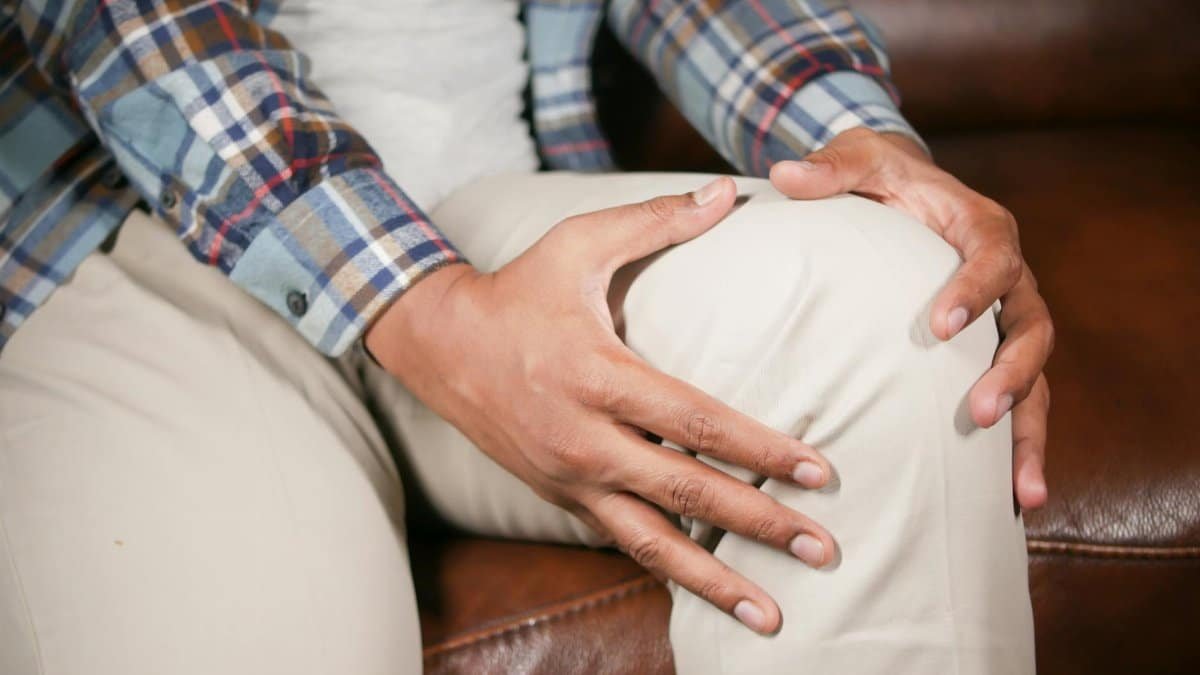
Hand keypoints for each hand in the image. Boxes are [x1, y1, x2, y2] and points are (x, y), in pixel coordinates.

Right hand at [366, 177, 835, 634]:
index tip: (819, 472)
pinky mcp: (560, 496)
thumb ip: (656, 220)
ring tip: (773, 616)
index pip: (695, 422)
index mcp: (597, 374)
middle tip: (824, 549)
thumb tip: (729, 193)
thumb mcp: (579, 243)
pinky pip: (621, 541)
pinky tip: (710, 593)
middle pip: (686, 492)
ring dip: (715, 582)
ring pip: (651, 542)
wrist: (439, 344)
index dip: (761, 449)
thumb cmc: (518, 289)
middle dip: (760, 524)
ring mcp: (569, 477)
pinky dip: (667, 570)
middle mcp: (584, 438)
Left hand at [768, 128, 1053, 510]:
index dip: (975, 290)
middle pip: (1031, 327)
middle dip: (1013, 373)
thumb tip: (782, 172)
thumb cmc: (879, 174)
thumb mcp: (857, 160)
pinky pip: (1017, 400)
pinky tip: (1010, 500)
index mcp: (982, 228)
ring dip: (1029, 432)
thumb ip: (829, 168)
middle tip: (982, 413)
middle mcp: (1009, 276)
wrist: (903, 185)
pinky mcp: (991, 351)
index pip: (993, 258)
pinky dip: (1016, 448)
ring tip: (1021, 491)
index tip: (942, 325)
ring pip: (1036, 377)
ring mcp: (1005, 319)